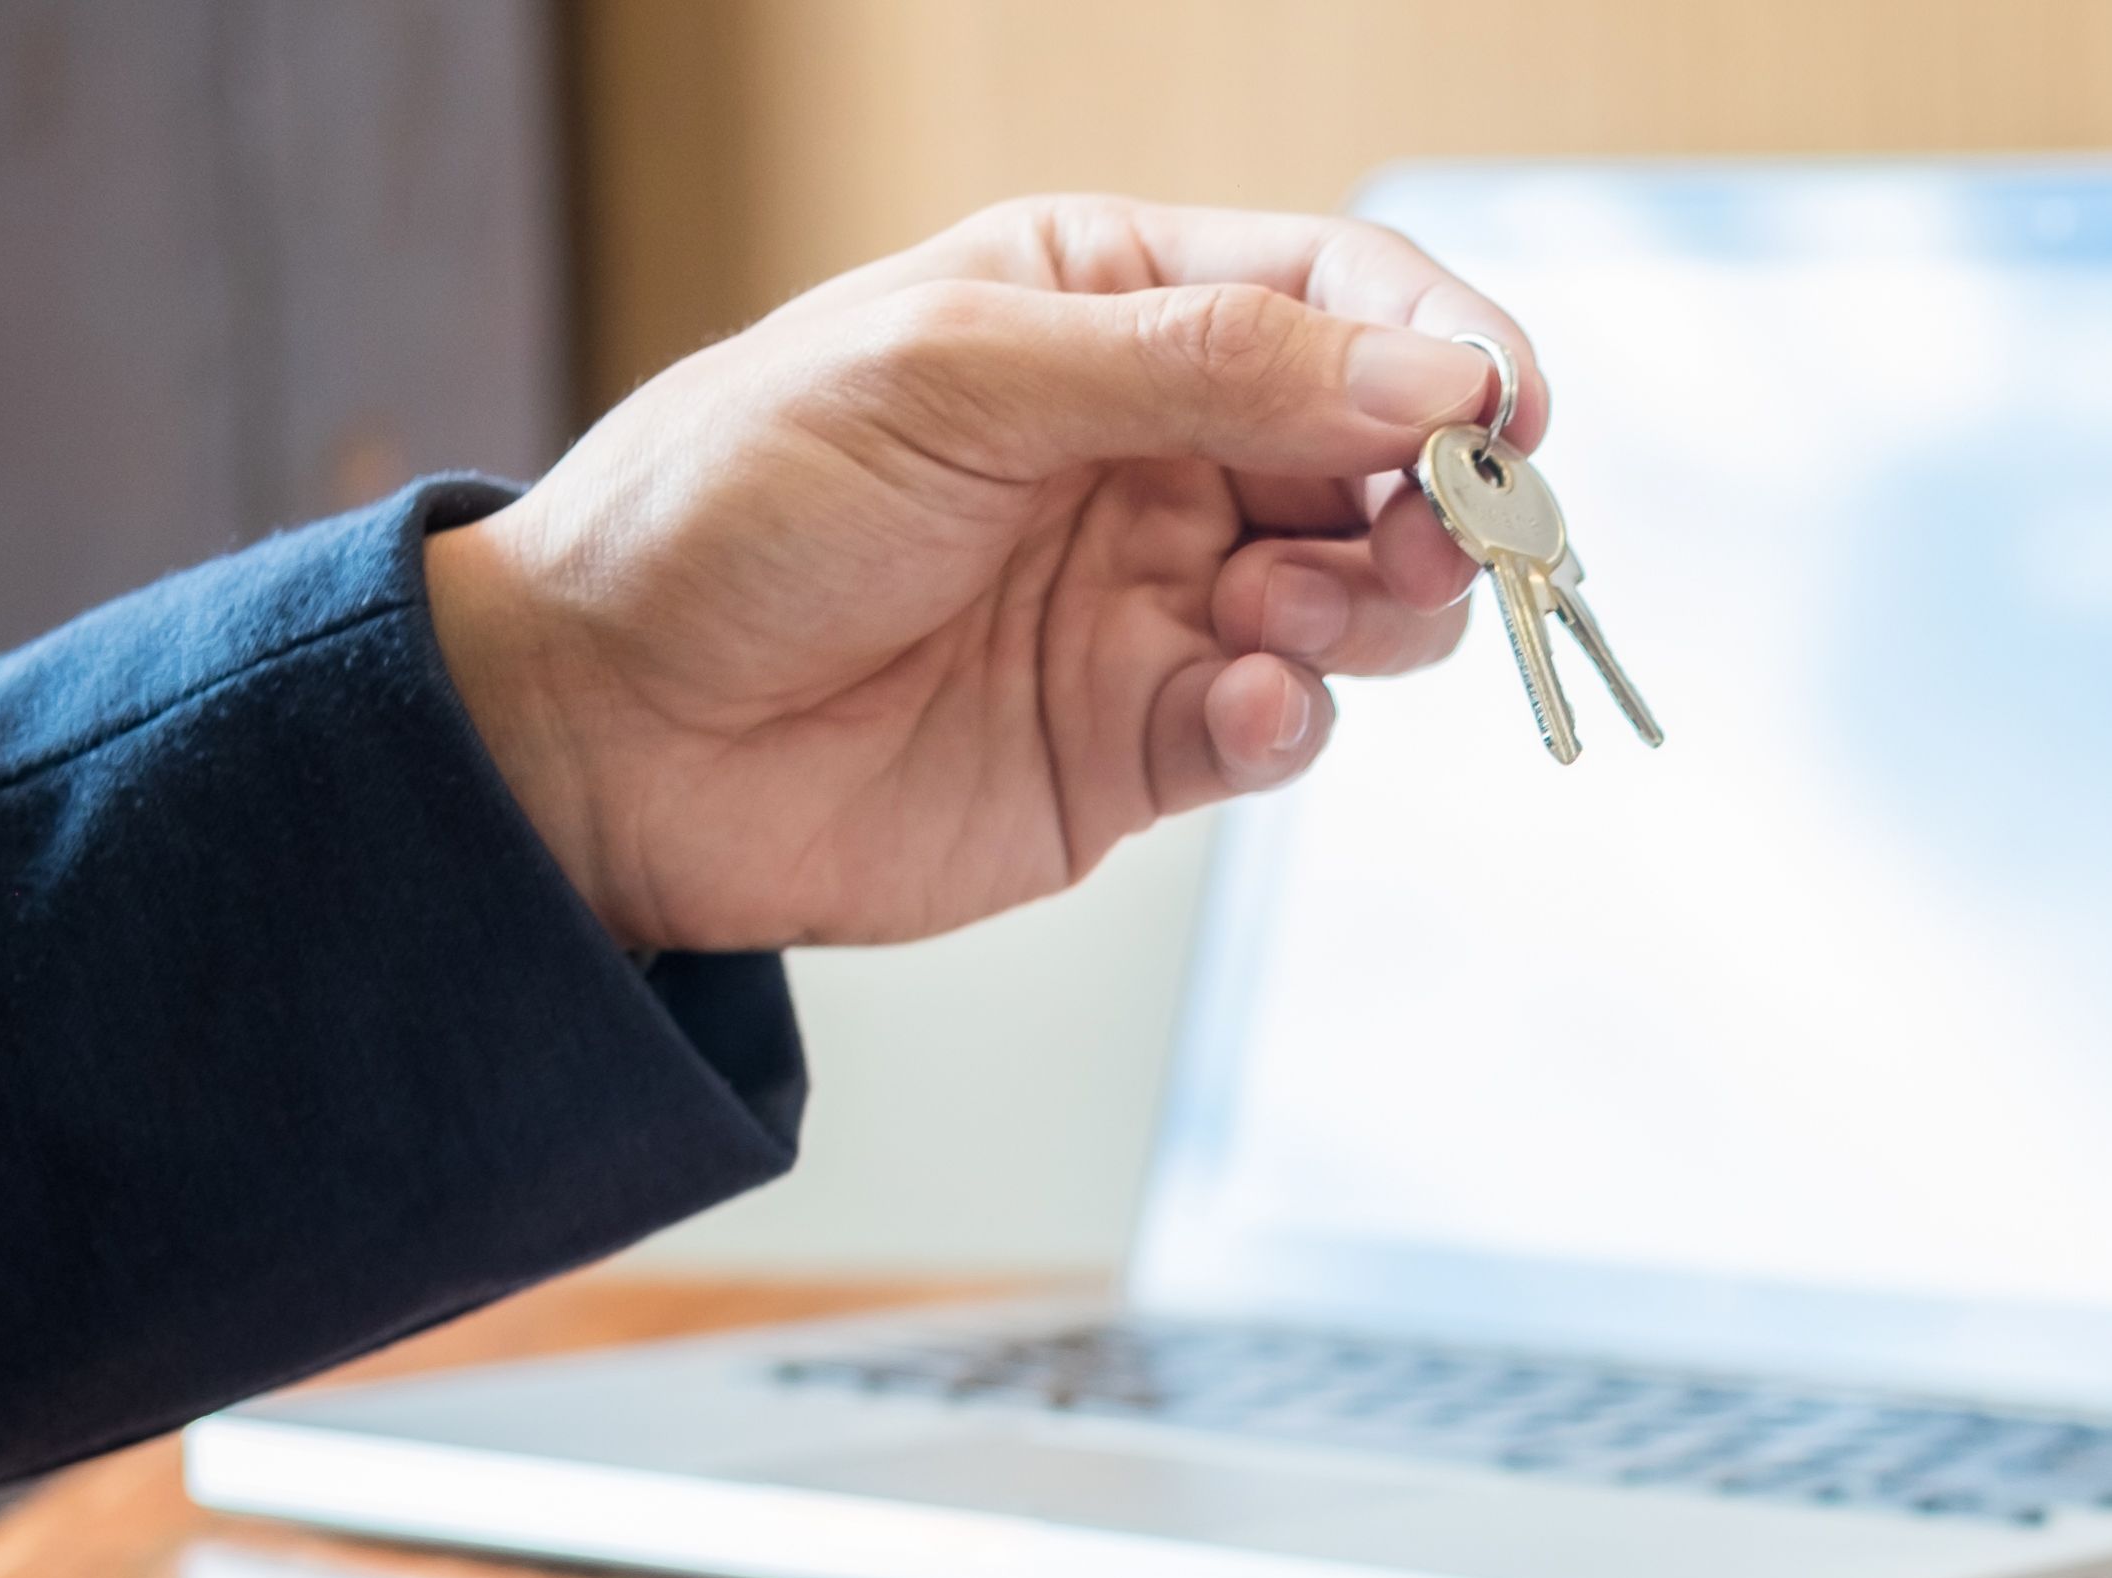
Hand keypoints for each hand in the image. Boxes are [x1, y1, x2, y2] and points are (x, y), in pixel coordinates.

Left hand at [424, 196, 1534, 952]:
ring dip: (1378, 609)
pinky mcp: (1140, 746)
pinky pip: (1284, 728)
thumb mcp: (961, 372)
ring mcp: (1156, 601)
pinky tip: (1236, 704)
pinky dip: (1294, 720)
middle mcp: (1154, 447)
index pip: (1339, 297)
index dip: (1445, 348)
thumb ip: (1204, 367)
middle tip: (1430, 537)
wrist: (605, 729)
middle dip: (1436, 495)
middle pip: (1383, 454)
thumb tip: (1429, 382)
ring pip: (1366, 602)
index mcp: (1106, 305)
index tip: (1507, 416)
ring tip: (1295, 615)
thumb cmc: (730, 504)